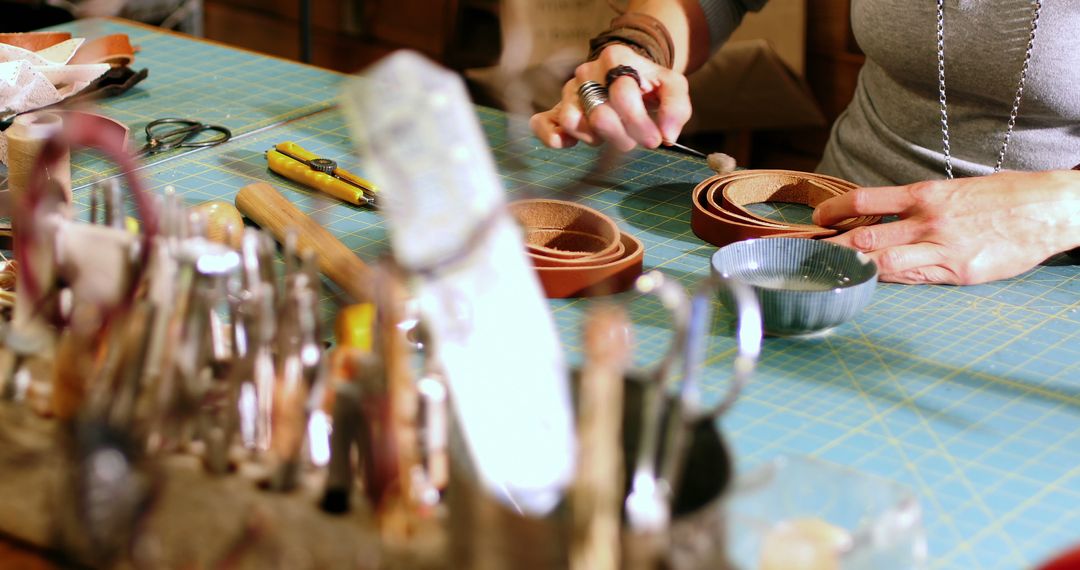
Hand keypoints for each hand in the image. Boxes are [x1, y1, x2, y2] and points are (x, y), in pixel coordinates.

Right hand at [529, 44, 691, 151]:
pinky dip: (552, 136)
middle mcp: (587, 72)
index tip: (655, 139)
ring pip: (572, 121)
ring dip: (593, 138)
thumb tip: (667, 135)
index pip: (624, 96)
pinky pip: (541, 123)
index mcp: (616, 58)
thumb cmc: (647, 85)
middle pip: (599, 114)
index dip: (640, 123)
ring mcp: (569, 91)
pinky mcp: (555, 109)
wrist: (627, 77)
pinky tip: (568, 143)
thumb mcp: (671, 87)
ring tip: (606, 137)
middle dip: (621, 136)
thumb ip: (676, 107)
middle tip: (632, 140)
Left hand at [812, 170, 1079, 284]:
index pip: (864, 200)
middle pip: (864, 237)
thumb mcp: (955, 191)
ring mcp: (943, 250)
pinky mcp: (960, 273)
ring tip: (833, 274)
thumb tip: (886, 214)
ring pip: (884, 263)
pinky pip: (916, 280)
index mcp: (925, 194)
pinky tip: (875, 283)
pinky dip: (892, 281)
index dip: (833, 210)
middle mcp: (928, 221)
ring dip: (856, 269)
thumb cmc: (1004, 197)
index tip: (817, 218)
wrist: (1051, 209)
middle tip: (808, 255)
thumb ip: (920, 204)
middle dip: (832, 248)